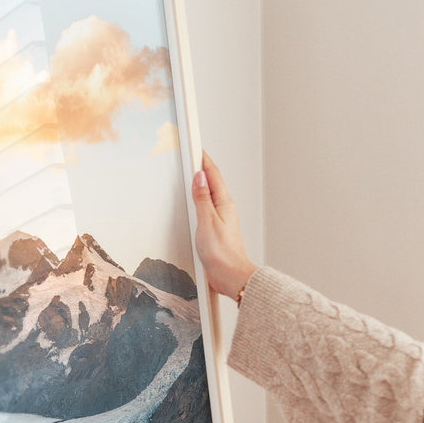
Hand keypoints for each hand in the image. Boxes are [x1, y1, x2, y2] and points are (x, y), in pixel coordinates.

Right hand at [192, 151, 257, 298]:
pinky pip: (207, 207)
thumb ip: (202, 199)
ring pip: (210, 194)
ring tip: (192, 172)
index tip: (195, 146)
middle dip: (202, 167)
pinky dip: (200, 198)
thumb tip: (199, 177)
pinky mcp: (216, 229)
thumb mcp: (207, 222)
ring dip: (201, 182)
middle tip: (192, 154)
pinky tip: (195, 201)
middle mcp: (224, 208)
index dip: (203, 159)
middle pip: (212, 181)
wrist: (231, 276)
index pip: (212, 174)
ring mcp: (221, 218)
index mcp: (224, 203)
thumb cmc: (221, 253)